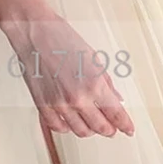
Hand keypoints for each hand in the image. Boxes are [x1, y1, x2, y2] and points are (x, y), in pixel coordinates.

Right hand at [0, 6, 134, 139]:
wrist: (33, 32)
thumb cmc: (61, 37)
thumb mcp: (92, 57)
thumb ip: (106, 81)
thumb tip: (116, 98)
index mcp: (94, 84)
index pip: (116, 114)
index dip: (125, 125)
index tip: (128, 129)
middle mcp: (78, 98)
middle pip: (101, 128)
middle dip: (110, 130)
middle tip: (112, 127)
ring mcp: (59, 104)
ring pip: (81, 131)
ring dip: (90, 129)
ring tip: (91, 123)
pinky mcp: (43, 106)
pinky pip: (58, 127)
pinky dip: (67, 127)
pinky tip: (70, 121)